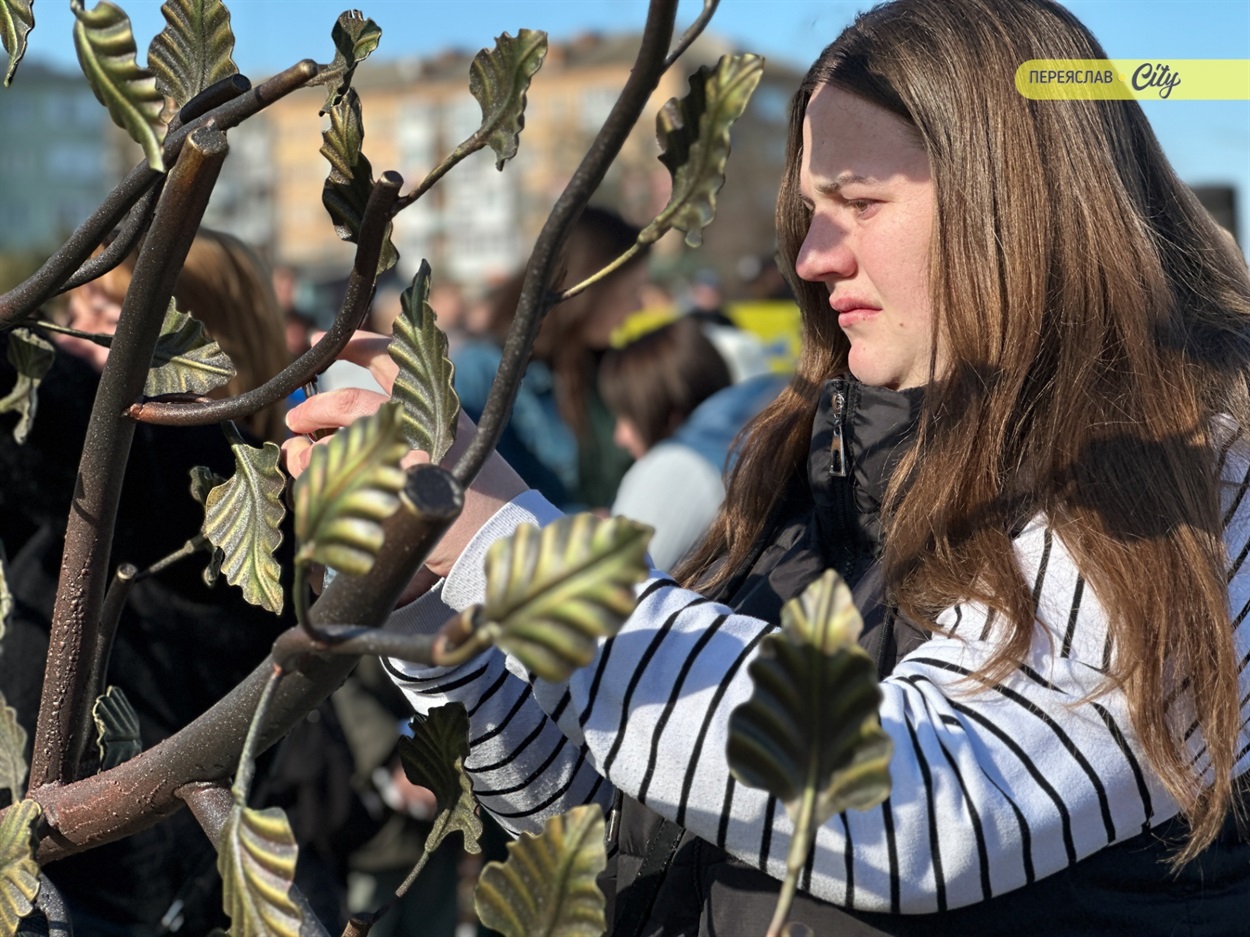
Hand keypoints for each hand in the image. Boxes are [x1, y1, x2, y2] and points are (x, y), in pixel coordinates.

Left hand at [281, 330, 527, 585]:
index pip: (391, 359)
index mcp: (438, 406)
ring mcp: (407, 462)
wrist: (501, 531)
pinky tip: (314, 486)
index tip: (317, 337)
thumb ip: (411, 423)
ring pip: (342, 442)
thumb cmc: (481, 492)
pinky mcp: (394, 495)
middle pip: (352, 402)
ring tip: (300, 457)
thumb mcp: (455, 441)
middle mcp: (421, 426)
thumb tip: (353, 419)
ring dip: (312, 450)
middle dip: (316, 407)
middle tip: (297, 418)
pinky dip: (318, 480)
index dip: (352, 345)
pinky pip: (341, 483)